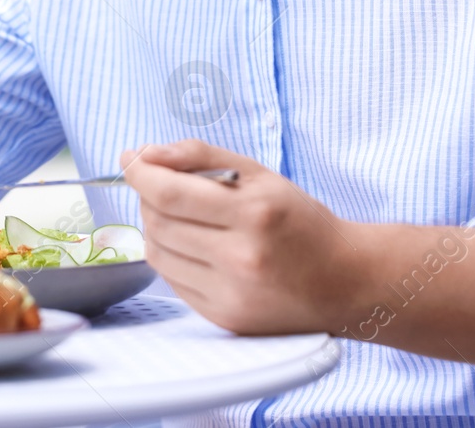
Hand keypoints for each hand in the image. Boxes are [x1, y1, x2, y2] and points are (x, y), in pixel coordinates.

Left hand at [119, 140, 357, 335]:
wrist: (344, 281)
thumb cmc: (300, 222)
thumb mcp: (259, 174)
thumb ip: (199, 156)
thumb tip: (144, 154)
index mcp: (253, 214)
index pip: (169, 194)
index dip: (140, 173)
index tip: (130, 159)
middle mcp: (241, 258)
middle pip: (158, 223)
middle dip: (149, 197)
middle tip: (163, 185)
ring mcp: (232, 294)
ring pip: (157, 254)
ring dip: (156, 227)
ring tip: (181, 216)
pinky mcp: (224, 318)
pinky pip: (173, 281)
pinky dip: (172, 257)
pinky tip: (195, 246)